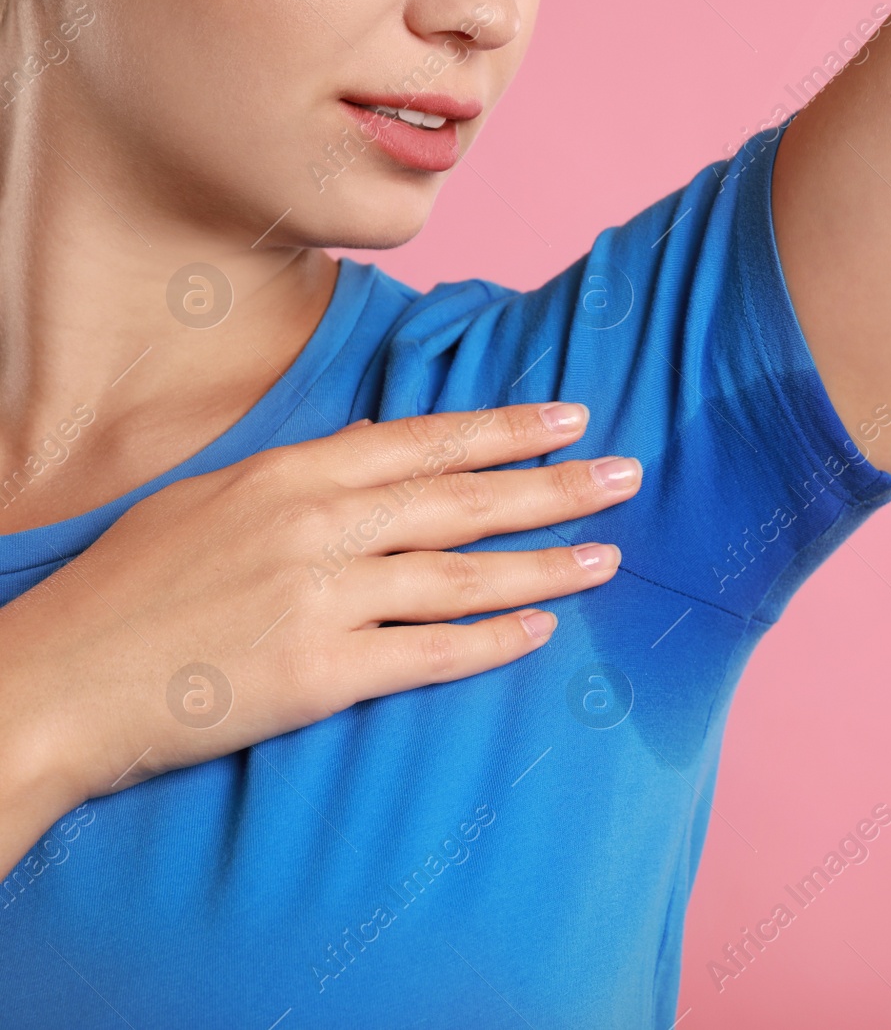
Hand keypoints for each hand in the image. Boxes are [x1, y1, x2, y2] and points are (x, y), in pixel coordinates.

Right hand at [0, 402, 640, 872]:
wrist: (56, 682)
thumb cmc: (126, 590)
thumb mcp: (207, 500)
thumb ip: (299, 478)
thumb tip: (374, 450)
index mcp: (289, 474)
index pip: (423, 442)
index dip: (504, 428)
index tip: (569, 416)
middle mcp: (316, 526)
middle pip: (462, 499)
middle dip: (554, 485)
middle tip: (627, 474)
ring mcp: (322, 599)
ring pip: (462, 575)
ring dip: (546, 564)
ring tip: (610, 555)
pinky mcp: (320, 674)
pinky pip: (431, 654)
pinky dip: (492, 640)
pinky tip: (541, 631)